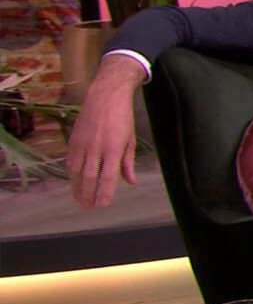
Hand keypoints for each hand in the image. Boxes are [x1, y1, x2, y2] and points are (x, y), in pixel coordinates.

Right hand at [67, 54, 144, 208]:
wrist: (106, 96)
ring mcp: (82, 144)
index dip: (103, 193)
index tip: (101, 205)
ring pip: (77, 171)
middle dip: (87, 195)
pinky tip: (73, 182)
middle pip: (89, 178)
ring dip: (77, 187)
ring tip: (79, 200)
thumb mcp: (130, 140)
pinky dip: (71, 174)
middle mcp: (96, 148)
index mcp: (113, 149)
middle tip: (87, 208)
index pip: (107, 177)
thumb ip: (128, 163)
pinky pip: (71, 161)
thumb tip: (130, 181)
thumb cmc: (122, 118)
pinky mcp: (73, 139)